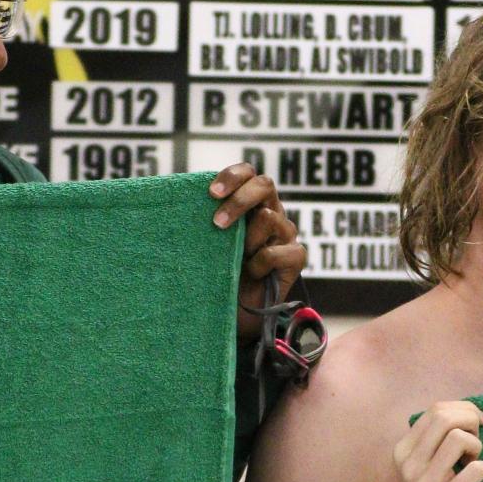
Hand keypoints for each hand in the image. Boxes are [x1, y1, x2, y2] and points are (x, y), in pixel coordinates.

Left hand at [209, 164, 307, 341]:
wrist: (239, 307)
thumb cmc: (222, 269)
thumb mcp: (212, 240)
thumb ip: (209, 219)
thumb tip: (186, 199)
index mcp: (251, 202)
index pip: (248, 173)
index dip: (233, 176)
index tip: (211, 193)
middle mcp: (271, 211)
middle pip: (265, 185)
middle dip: (239, 201)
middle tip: (217, 224)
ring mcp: (286, 233)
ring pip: (268, 218)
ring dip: (247, 241)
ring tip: (239, 259)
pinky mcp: (296, 256)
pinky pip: (275, 252)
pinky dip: (259, 265)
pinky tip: (252, 274)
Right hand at [392, 401, 482, 481]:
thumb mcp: (421, 470)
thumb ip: (435, 442)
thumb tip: (469, 413)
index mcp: (403, 451)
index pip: (435, 410)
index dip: (463, 410)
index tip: (478, 424)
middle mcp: (409, 464)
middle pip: (445, 417)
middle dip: (471, 422)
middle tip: (479, 442)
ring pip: (459, 438)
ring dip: (477, 447)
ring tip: (474, 463)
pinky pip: (476, 468)